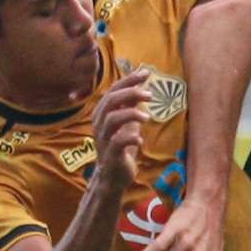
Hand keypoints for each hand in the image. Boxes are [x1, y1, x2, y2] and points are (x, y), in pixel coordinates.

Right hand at [92, 68, 151, 193]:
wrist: (114, 177)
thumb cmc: (120, 147)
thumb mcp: (128, 122)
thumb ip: (131, 105)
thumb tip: (140, 84)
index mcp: (103, 113)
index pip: (114, 90)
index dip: (129, 80)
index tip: (146, 73)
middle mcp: (99, 123)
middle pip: (111, 100)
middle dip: (131, 93)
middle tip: (150, 94)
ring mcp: (103, 139)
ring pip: (111, 118)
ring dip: (131, 114)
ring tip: (147, 117)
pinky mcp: (109, 155)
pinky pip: (117, 142)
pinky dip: (130, 137)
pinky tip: (140, 139)